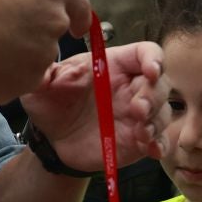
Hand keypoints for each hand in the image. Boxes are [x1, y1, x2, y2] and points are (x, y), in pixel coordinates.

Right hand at [0, 0, 90, 104]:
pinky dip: (2, 78)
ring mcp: (43, 51)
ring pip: (34, 59)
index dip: (75, 17)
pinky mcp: (28, 80)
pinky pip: (18, 80)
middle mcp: (53, 17)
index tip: (75, 28)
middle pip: (53, 32)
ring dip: (15, 58)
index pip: (77, 4)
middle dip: (32, 37)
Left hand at [19, 42, 167, 172]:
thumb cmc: (51, 106)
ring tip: (142, 131)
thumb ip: (43, 72)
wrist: (52, 141)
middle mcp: (131, 88)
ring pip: (164, 112)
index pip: (145, 53)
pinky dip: (161, 144)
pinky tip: (151, 149)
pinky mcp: (139, 141)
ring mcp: (138, 116)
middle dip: (155, 95)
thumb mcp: (43, 86)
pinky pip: (161, 141)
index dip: (154, 58)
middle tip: (138, 109)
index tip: (151, 70)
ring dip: (157, 120)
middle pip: (161, 83)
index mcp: (114, 67)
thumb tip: (38, 57)